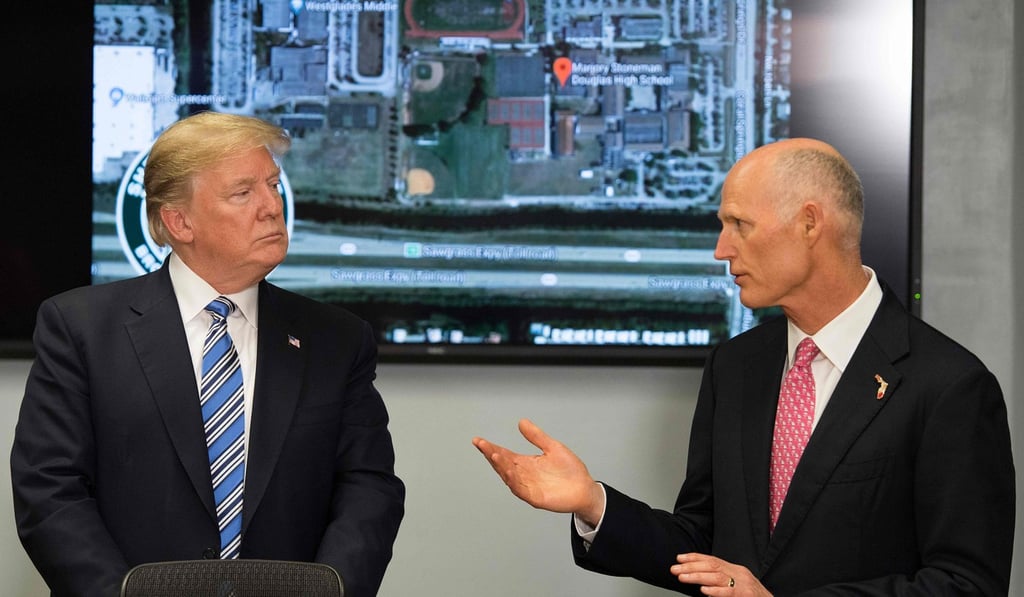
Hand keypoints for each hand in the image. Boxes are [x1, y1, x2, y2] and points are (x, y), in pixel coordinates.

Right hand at [472, 419, 604, 523]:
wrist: (585, 487)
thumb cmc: (570, 470)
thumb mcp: (552, 447)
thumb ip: (536, 436)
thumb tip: (521, 422)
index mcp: (525, 463)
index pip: (504, 454)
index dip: (490, 448)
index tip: (478, 440)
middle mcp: (523, 475)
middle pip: (502, 465)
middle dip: (491, 455)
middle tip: (482, 445)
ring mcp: (528, 487)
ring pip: (509, 477)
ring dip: (501, 467)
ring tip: (494, 454)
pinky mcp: (535, 498)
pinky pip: (521, 490)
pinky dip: (513, 481)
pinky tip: (508, 472)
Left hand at [670, 553, 771, 595]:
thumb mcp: (736, 586)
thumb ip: (720, 582)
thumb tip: (700, 582)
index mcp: (736, 570)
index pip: (712, 560)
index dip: (695, 558)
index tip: (679, 558)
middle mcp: (740, 574)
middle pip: (712, 566)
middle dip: (691, 566)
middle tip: (674, 569)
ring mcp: (744, 585)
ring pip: (718, 577)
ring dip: (698, 577)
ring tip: (683, 578)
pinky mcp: (747, 596)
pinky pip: (730, 592)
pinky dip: (716, 591)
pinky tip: (704, 591)